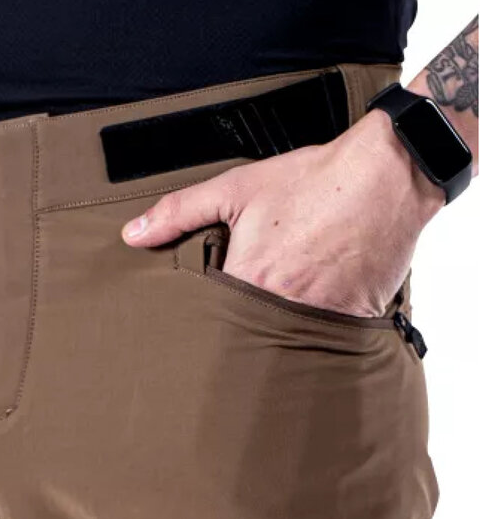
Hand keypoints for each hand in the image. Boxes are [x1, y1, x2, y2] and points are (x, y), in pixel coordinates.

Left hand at [122, 109, 444, 316]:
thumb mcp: (237, 188)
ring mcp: (320, 315)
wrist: (386, 175)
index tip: (200, 327)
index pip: (212, 319)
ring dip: (278, 337)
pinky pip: (327, 340)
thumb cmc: (313, 181)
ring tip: (276, 324)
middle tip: (237, 332)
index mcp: (248, 278)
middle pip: (249, 336)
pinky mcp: (353, 319)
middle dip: (242, 334)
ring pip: (286, 343)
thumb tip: (132, 235)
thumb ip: (179, 213)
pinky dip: (318, 332)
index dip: (205, 322)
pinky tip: (315, 313)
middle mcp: (282, 304)